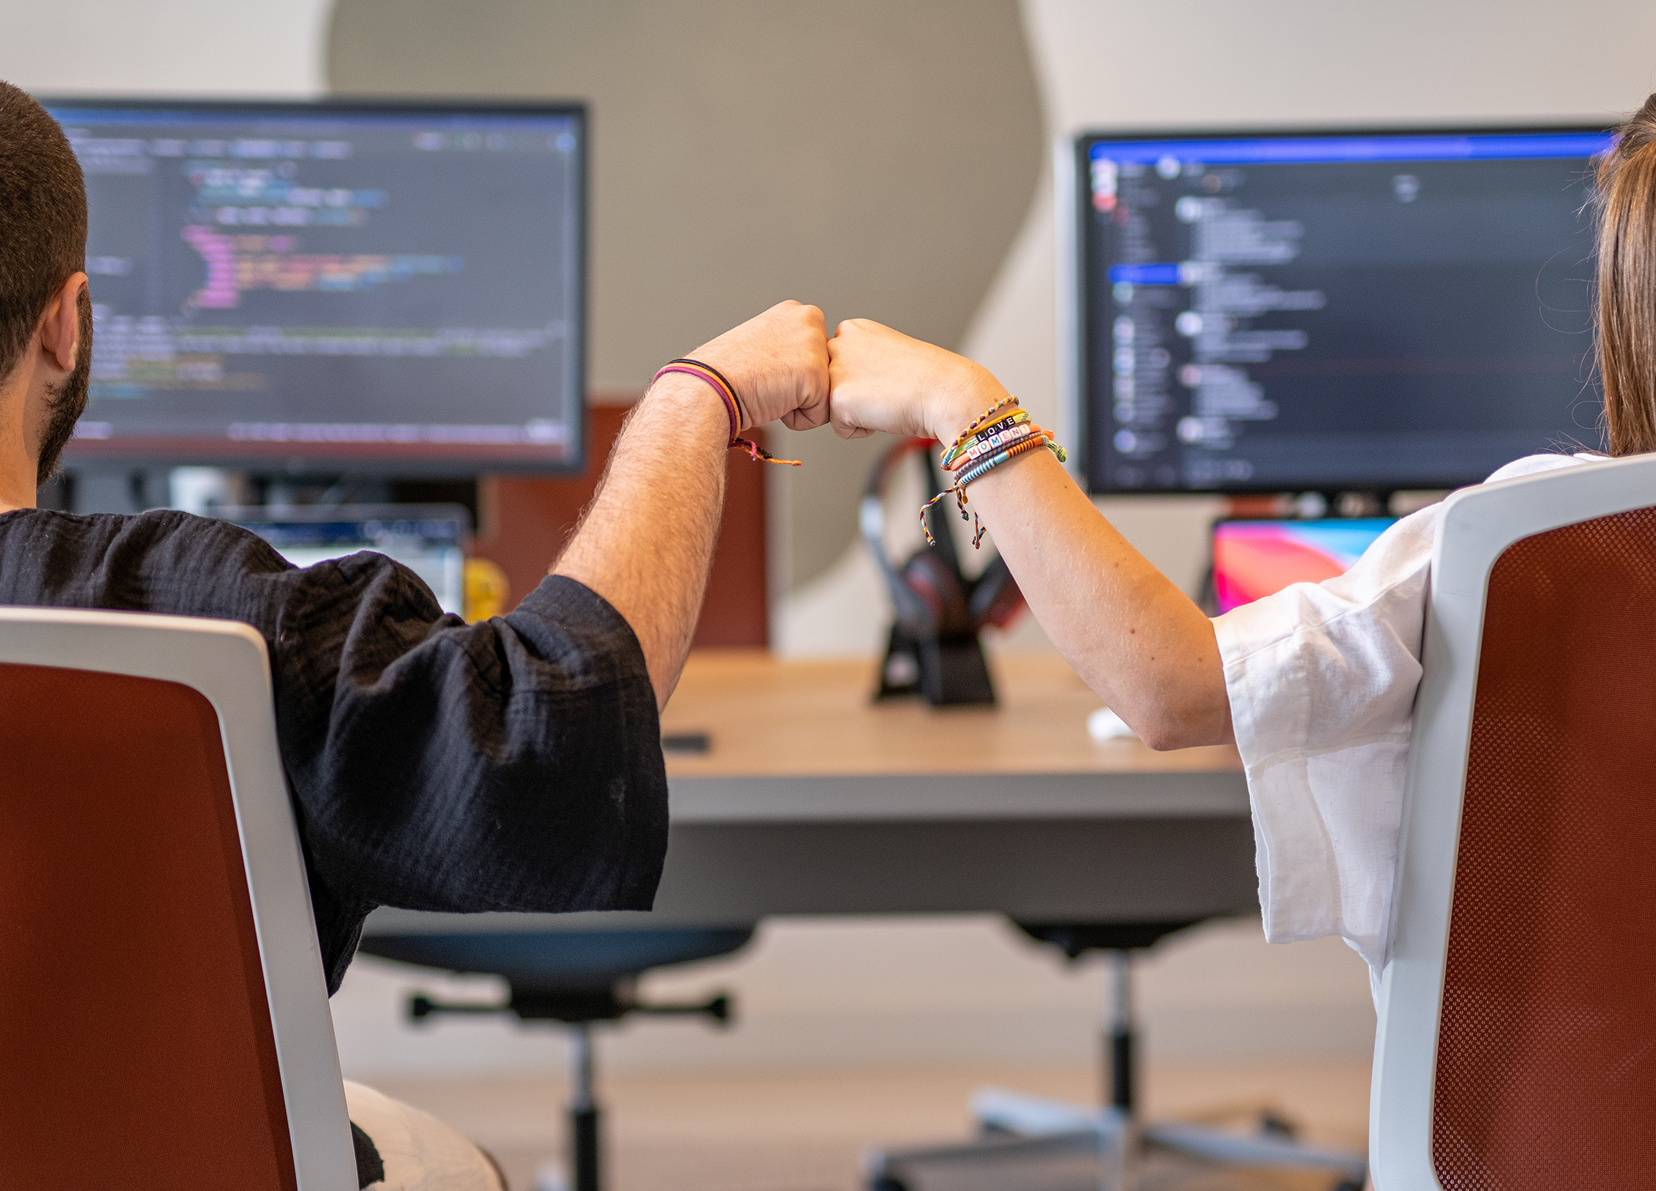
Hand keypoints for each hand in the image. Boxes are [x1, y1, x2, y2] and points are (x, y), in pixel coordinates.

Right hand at [689, 300, 830, 430]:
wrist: (709, 386)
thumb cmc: (727, 373)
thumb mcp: (763, 344)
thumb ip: (789, 346)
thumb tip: (802, 364)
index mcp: (796, 312)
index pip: (814, 357)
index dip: (789, 374)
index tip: (764, 369)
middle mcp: (809, 320)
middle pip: (825, 374)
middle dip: (798, 387)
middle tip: (767, 379)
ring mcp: (815, 346)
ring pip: (823, 394)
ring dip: (797, 403)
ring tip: (770, 389)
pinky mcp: (816, 375)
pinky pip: (819, 415)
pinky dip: (796, 420)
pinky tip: (773, 401)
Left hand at [827, 318, 1007, 443]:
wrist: (947, 392)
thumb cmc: (928, 377)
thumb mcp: (887, 354)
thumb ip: (860, 360)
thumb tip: (847, 381)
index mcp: (853, 328)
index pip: (838, 367)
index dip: (865, 380)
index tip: (889, 376)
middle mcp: (838, 343)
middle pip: (831, 387)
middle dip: (856, 395)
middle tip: (888, 389)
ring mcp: (835, 370)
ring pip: (834, 407)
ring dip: (859, 412)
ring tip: (886, 399)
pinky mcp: (838, 398)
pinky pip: (841, 429)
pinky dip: (862, 430)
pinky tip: (884, 412)